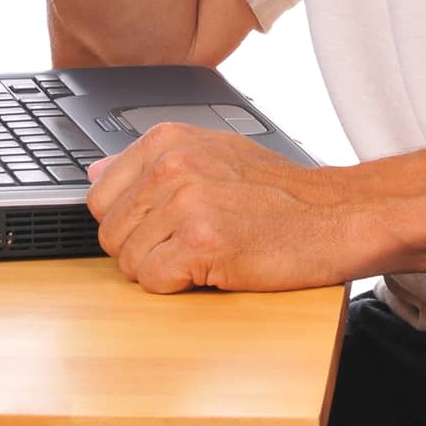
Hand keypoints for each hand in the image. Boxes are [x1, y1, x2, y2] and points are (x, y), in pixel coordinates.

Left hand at [83, 120, 357, 293]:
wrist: (332, 214)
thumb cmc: (275, 190)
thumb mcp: (211, 153)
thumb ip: (151, 161)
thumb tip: (94, 171)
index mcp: (167, 139)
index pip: (99, 194)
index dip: (126, 220)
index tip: (156, 226)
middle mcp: (171, 164)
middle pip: (109, 231)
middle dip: (141, 249)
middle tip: (186, 244)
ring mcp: (185, 201)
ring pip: (127, 260)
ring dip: (160, 269)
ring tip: (202, 253)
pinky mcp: (201, 242)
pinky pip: (152, 281)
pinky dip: (177, 286)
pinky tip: (210, 268)